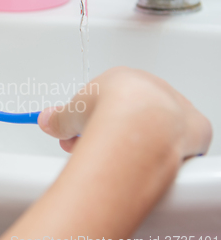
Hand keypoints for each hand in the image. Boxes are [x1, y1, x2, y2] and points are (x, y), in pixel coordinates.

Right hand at [38, 67, 211, 158]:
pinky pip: (180, 141)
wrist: (140, 122)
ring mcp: (175, 107)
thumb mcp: (70, 113)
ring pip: (152, 127)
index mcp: (123, 78)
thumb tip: (44, 120)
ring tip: (114, 159)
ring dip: (131, 143)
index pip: (103, 100)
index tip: (75, 135)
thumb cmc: (106, 109)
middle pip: (127, 114)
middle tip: (89, 150)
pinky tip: (149, 161)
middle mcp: (151, 88)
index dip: (86, 120)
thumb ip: (58, 117)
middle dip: (104, 133)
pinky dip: (165, 151)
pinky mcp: (195, 129)